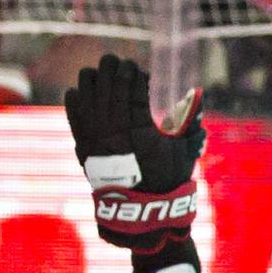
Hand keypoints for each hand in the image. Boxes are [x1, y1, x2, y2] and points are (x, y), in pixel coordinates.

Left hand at [63, 54, 204, 258]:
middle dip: (115, 68)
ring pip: (88, 92)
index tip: (140, 72)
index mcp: (141, 130)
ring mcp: (96, 136)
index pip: (134, 88)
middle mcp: (115, 130)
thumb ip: (190, 122)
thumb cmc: (166, 179)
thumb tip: (198, 95)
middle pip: (110, 85)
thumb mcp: (184, 152)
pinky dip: (77, 96)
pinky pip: (73, 111)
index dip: (136, 75)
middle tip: (120, 63)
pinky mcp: (82, 144)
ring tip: (102, 73)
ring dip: (95, 78)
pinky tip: (83, 91)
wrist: (138, 210)